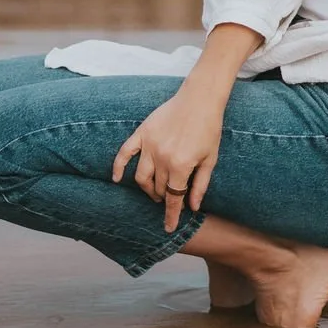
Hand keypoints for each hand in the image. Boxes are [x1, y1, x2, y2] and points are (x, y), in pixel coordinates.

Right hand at [112, 78, 225, 231]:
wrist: (200, 99)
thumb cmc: (209, 128)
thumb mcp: (210, 159)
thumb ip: (200, 185)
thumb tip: (193, 208)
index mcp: (180, 166)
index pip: (173, 198)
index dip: (171, 215)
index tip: (168, 227)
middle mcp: (162, 158)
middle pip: (158, 188)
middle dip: (163, 198)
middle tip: (170, 198)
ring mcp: (150, 145)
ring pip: (141, 176)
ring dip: (147, 188)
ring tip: (155, 191)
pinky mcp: (142, 133)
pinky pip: (125, 153)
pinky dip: (118, 167)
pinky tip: (117, 179)